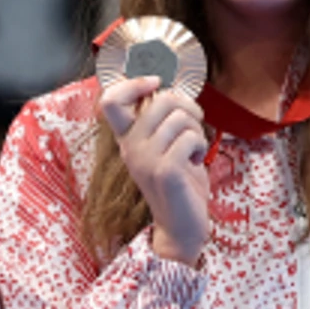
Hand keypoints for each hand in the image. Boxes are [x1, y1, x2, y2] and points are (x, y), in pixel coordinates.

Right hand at [98, 76, 209, 265]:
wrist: (182, 225)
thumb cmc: (180, 182)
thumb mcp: (164, 146)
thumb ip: (162, 120)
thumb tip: (168, 88)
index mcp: (127, 138)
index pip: (109, 101)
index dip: (132, 83)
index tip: (155, 83)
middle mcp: (130, 147)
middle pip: (161, 99)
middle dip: (187, 107)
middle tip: (192, 125)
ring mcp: (145, 159)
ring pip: (180, 118)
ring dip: (196, 131)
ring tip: (192, 150)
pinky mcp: (164, 171)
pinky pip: (190, 138)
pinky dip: (200, 147)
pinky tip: (194, 162)